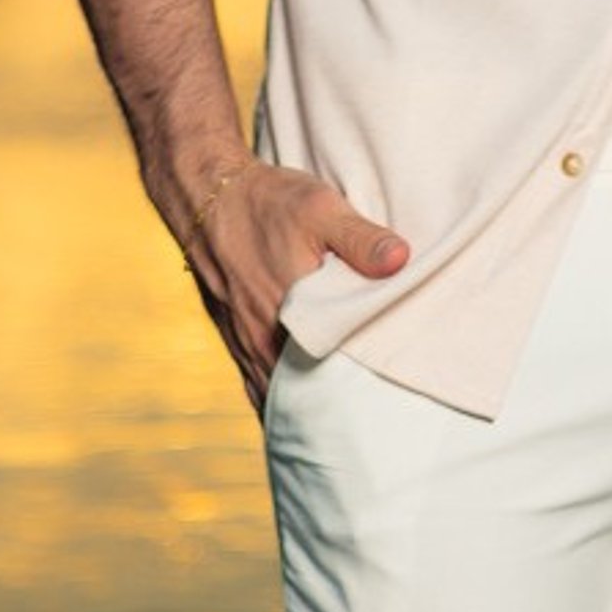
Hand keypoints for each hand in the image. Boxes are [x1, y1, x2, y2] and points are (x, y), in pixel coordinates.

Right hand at [184, 163, 408, 412]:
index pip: (332, 375)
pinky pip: (258, 384)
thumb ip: (362, 239)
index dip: (360, 389)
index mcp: (291, 315)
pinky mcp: (235, 340)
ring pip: (279, 394)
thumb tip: (401, 261)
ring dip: (306, 404)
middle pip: (305, 394)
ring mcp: (245, 344)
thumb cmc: (269, 202)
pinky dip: (279, 398)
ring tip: (343, 414)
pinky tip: (300, 403)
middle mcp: (263, 340)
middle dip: (335, 406)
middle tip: (372, 415)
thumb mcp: (322, 209)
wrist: (210, 196)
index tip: (389, 395)